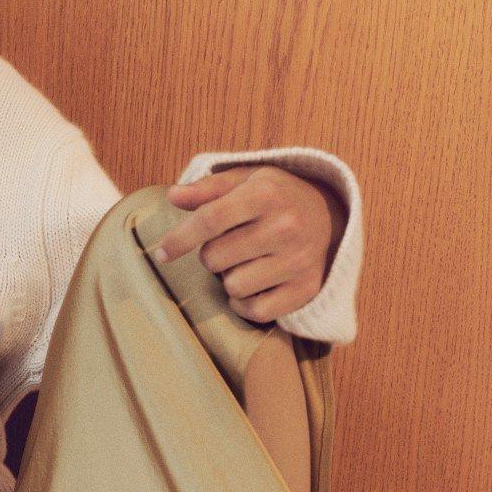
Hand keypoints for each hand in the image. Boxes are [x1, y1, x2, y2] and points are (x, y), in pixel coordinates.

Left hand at [154, 164, 346, 323]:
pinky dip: (245, 302)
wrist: (331, 217)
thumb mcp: (246, 180)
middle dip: (212, 254)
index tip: (161, 253)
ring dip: (230, 278)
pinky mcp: (306, 289)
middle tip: (230, 245)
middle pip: (215, 258)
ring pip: (233, 286)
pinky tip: (253, 284)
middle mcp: (285, 227)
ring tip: (246, 261)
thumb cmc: (277, 197)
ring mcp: (298, 261)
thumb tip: (173, 196)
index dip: (179, 239)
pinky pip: (256, 310)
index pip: (209, 220)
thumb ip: (207, 188)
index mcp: (266, 194)